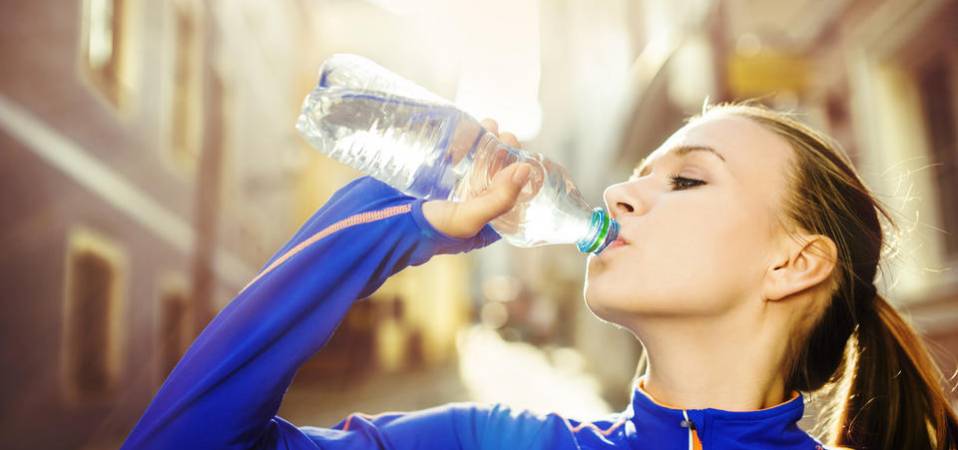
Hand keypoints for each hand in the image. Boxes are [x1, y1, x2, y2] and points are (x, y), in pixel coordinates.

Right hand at [422, 119, 530, 238]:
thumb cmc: (431, 229)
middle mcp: (471, 205)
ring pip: (476, 162)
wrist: (387, 221)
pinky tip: (468, 128)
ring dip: (486, 142)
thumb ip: (500, 198)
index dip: (517, 170)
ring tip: (489, 124)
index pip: (509, 193)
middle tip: (505, 136)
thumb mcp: (470, 218)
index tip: (519, 151)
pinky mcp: (434, 176)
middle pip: (494, 173)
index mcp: (485, 221)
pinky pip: (453, 156)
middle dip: (503, 152)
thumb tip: (526, 169)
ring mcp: (452, 189)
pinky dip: (463, 141)